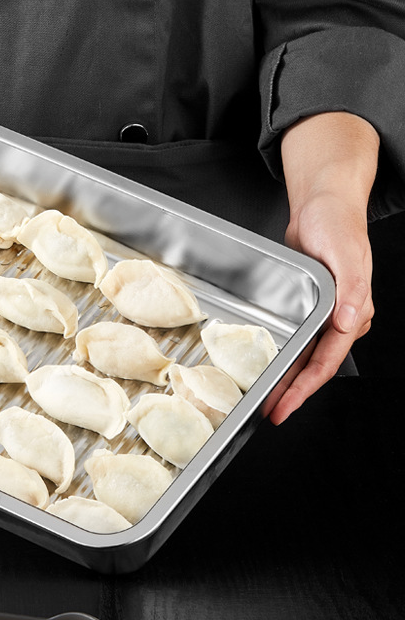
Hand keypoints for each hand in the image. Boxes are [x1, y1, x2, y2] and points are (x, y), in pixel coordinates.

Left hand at [269, 112, 378, 424]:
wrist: (324, 206)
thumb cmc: (337, 226)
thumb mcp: (344, 255)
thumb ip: (348, 290)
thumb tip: (347, 321)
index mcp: (352, 311)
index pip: (326, 360)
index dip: (305, 388)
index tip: (285, 406)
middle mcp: (340, 319)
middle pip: (314, 366)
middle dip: (293, 393)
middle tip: (271, 413)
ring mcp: (325, 315)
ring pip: (305, 357)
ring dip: (288, 380)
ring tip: (268, 401)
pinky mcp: (309, 307)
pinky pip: (297, 340)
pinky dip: (285, 358)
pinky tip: (271, 368)